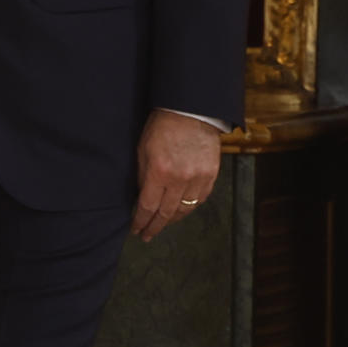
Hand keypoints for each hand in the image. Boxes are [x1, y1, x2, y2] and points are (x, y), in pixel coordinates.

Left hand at [131, 110, 221, 241]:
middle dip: (154, 227)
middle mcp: (180, 179)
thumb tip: (142, 199)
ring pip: (184, 210)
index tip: (136, 230)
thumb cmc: (163, 126)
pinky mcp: (211, 175)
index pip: (147, 207)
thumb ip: (143, 177)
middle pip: (166, 214)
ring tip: (163, 224)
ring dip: (172, 219)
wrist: (192, 111)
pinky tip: (181, 209)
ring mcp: (198, 178)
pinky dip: (189, 207)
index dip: (140, 221)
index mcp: (159, 172)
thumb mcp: (144, 150)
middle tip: (147, 235)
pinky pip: (200, 199)